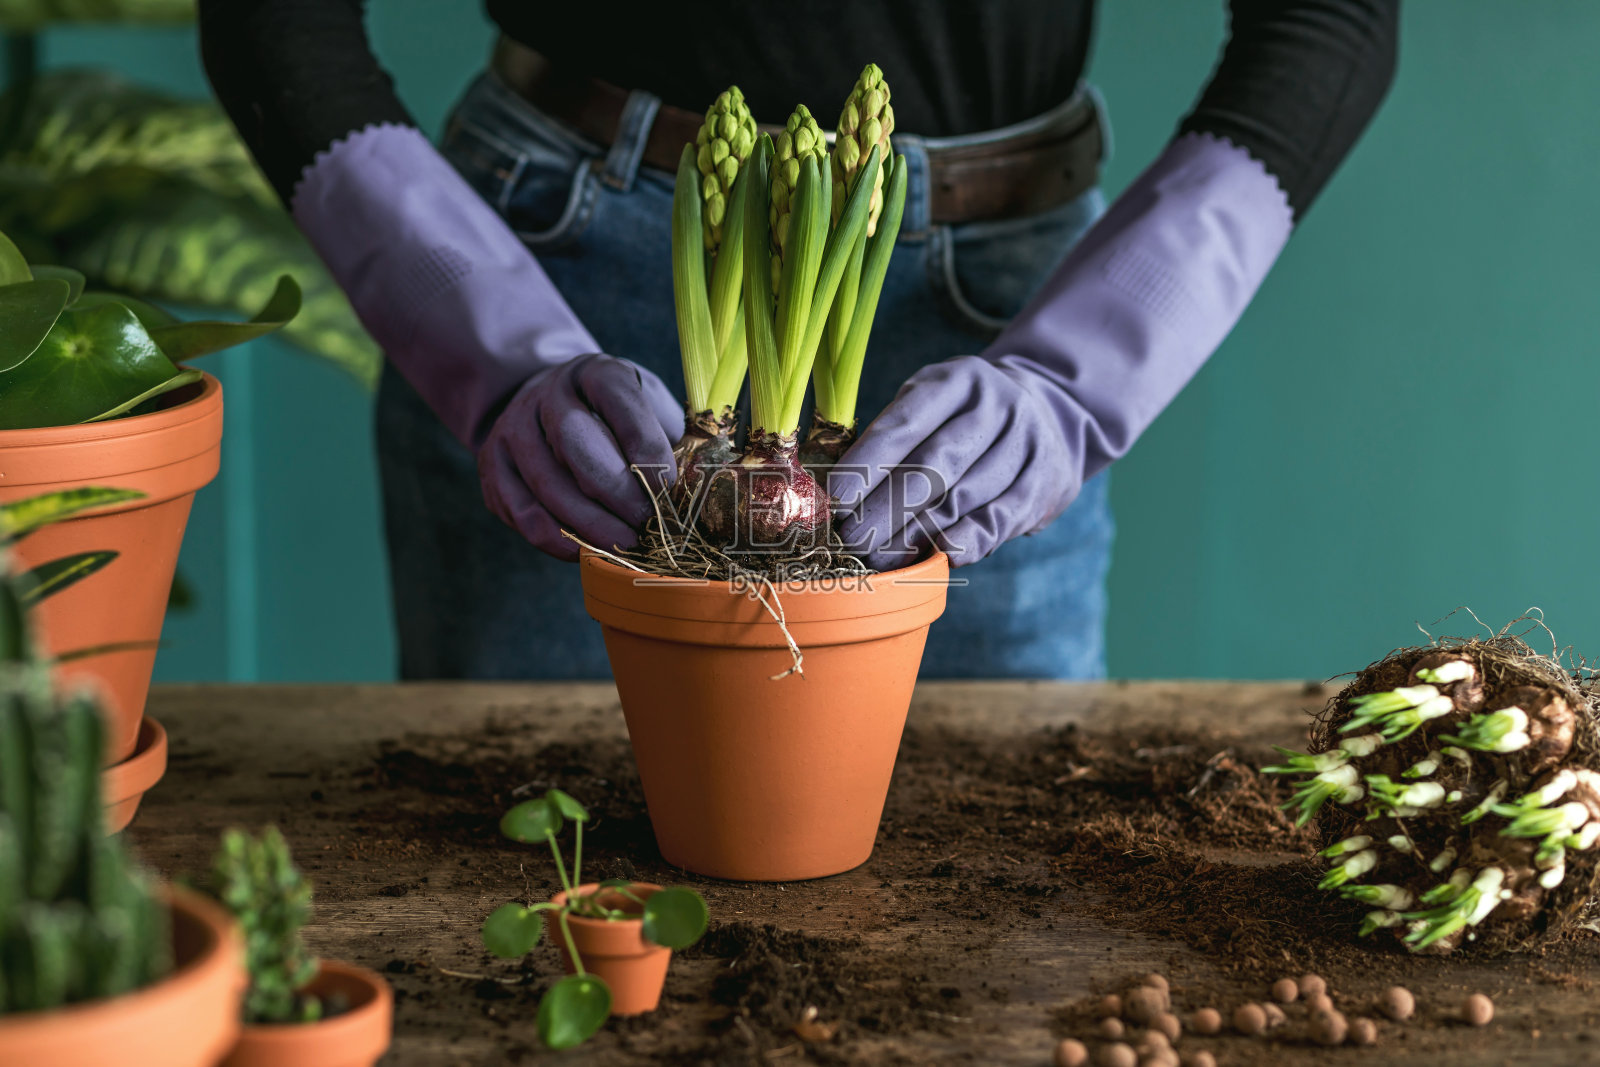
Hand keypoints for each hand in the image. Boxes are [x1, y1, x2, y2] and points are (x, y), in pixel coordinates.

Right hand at [478, 354, 683, 560]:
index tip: (668, 489)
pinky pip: (523, 512)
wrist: (550, 410)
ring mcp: (514, 429)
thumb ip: (669, 441)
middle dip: (616, 490)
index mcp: (595, 372)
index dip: (646, 449)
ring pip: (547, 482)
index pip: (619, 403)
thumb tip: (695, 491)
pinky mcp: (494, 467)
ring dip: (590, 523)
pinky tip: (586, 551)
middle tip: (646, 523)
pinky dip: (557, 539)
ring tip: (625, 545)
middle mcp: (547, 393)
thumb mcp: (648, 411)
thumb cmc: (616, 421)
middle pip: (575, 441)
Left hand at [834, 355, 1076, 570]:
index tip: (836, 500)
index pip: (904, 426)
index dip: (867, 465)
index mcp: (954, 381)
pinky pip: (1001, 517)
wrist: (1048, 408)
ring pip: (964, 497)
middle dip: (886, 508)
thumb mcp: (930, 404)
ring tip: (881, 557)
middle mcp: (994, 404)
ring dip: (918, 534)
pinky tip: (940, 555)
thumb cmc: (963, 416)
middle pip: (934, 465)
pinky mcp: (1047, 477)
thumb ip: (894, 438)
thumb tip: (843, 494)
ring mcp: (1026, 440)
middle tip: (852, 541)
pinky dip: (969, 541)